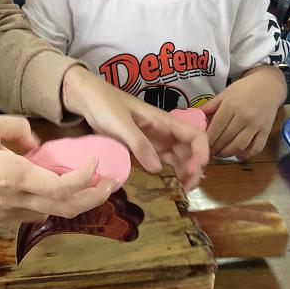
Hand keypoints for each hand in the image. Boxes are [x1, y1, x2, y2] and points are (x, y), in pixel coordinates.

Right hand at [0, 115, 116, 220]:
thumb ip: (17, 126)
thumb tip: (36, 140)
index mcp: (14, 175)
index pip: (62, 186)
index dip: (86, 178)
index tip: (97, 163)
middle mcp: (16, 198)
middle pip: (67, 207)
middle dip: (94, 197)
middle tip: (112, 182)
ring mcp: (10, 210)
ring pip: (54, 214)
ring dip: (78, 203)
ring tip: (93, 186)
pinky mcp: (3, 215)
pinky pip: (38, 213)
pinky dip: (57, 205)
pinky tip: (60, 190)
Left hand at [62, 67, 208, 188]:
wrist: (87, 97)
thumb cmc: (105, 104)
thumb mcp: (121, 124)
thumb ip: (139, 144)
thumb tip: (158, 169)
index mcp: (164, 121)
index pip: (196, 136)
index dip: (201, 154)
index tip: (193, 172)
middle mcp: (165, 131)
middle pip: (191, 150)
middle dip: (195, 169)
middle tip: (187, 190)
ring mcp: (156, 139)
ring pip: (180, 157)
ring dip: (186, 173)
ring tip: (182, 191)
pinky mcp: (144, 147)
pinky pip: (164, 160)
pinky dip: (172, 172)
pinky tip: (170, 184)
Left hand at [201, 66, 285, 160]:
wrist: (269, 85)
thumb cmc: (244, 88)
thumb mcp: (225, 93)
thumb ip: (210, 106)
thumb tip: (194, 115)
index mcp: (230, 106)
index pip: (216, 128)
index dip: (208, 140)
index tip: (202, 145)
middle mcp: (243, 117)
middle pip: (226, 139)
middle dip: (215, 148)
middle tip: (209, 153)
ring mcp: (256, 125)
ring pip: (239, 146)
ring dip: (228, 154)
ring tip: (220, 154)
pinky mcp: (266, 131)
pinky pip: (256, 148)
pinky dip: (247, 155)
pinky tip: (239, 156)